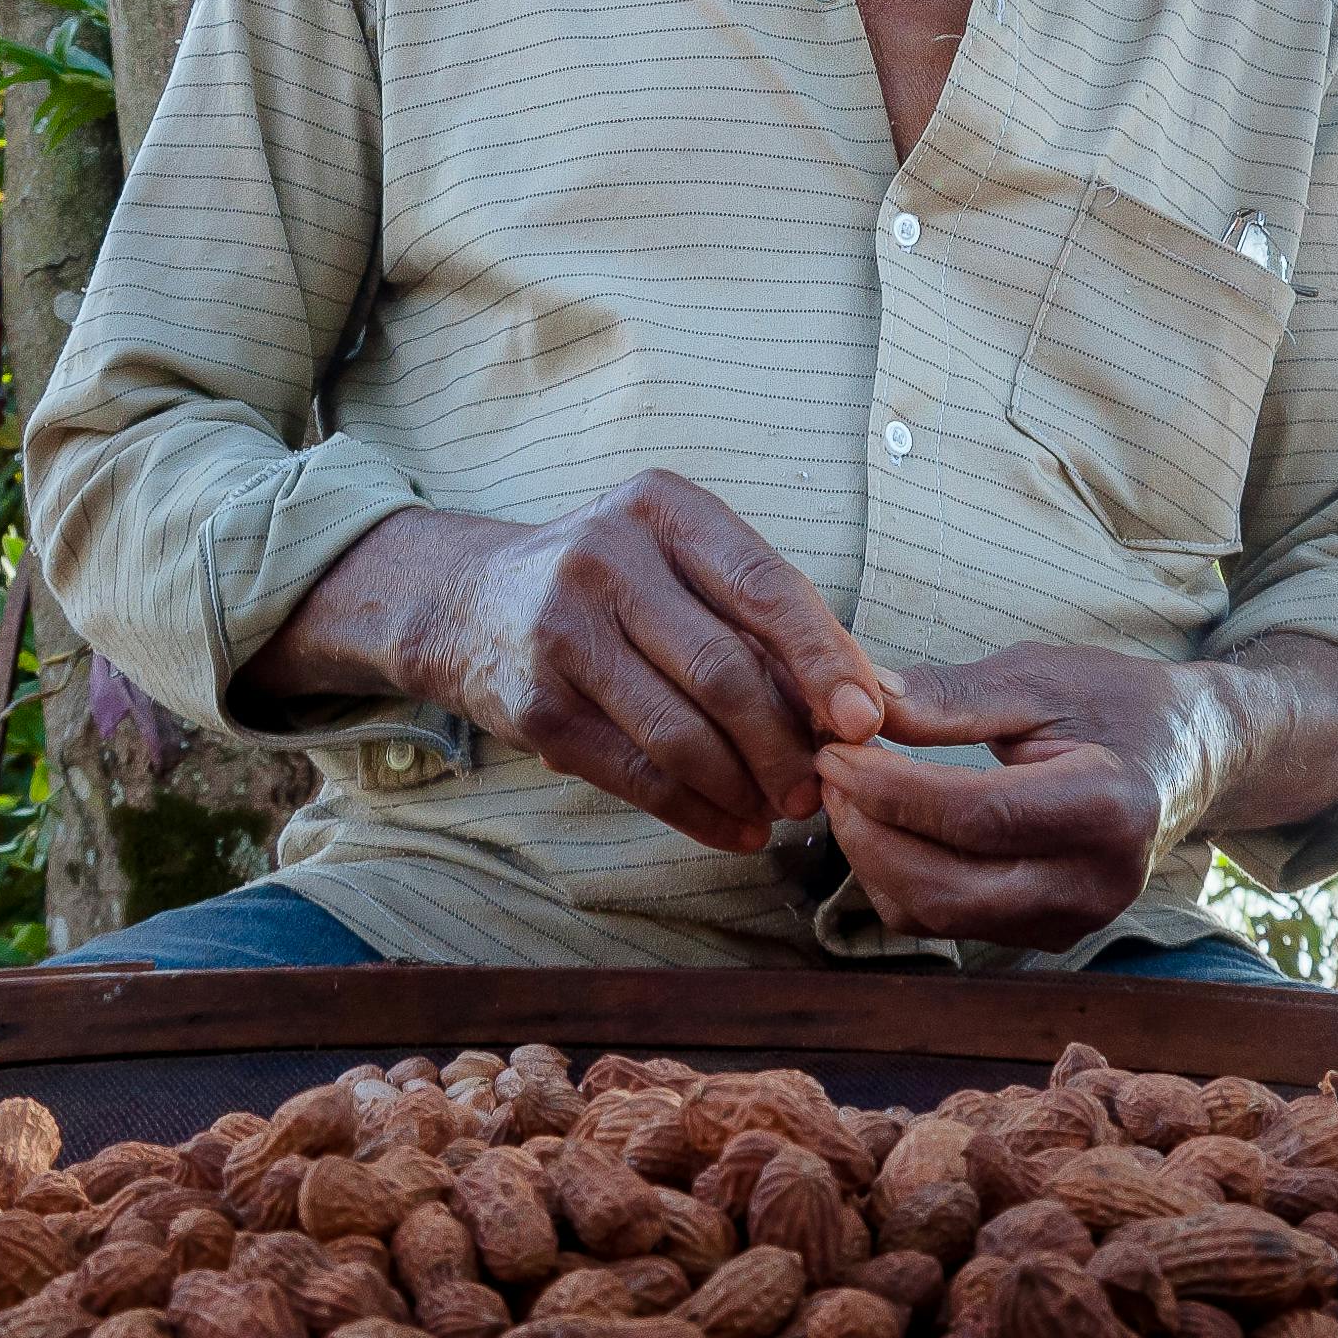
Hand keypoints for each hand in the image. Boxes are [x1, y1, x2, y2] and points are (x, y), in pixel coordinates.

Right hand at [238, 474, 890, 851]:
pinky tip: (733, 830)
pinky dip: (696, 814)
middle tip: (820, 786)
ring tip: (782, 812)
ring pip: (683, 733)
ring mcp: (563, 631)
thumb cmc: (612, 586)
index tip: (866, 721)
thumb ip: (767, 616)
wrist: (467, 604)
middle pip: (726, 670)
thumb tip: (870, 699)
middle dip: (787, 743)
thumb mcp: (680, 564)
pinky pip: (637, 776)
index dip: (824, 661)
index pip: (765, 587)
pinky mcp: (535, 706)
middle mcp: (607, 557)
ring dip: (746, 787)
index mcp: (663, 508)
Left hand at [813, 637, 1337, 950]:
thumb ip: (948, 695)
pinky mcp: (1047, 936)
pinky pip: (947, 924)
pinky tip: (881, 825)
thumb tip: (853, 699)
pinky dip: (898, 879)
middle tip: (826, 770)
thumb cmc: (1116, 703)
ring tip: (847, 792)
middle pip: (945, 886)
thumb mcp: (1040, 678)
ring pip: (936, 917)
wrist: (1190, 756)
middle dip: (867, 832)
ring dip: (872, 859)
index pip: (972, 817)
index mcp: (1108, 809)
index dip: (889, 788)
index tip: (832, 749)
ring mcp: (1073, 922)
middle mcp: (1095, 884)